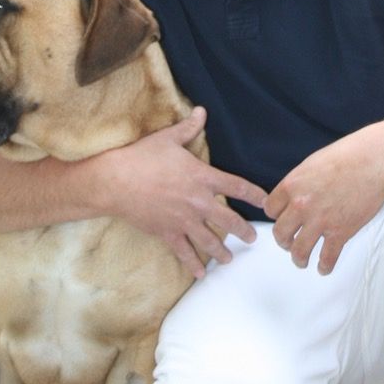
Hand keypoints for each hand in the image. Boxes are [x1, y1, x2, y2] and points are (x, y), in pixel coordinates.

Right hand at [92, 107, 266, 279]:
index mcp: (202, 177)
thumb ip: (189, 127)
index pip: (236, 186)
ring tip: (229, 259)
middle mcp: (198, 201)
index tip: (266, 201)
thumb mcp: (168, 138)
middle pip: (228, 219)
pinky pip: (184, 252)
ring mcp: (183, 220)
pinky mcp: (167, 233)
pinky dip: (193, 264)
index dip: (254, 194)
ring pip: (209, 240)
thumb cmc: (142, 157)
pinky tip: (200, 273)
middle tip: (253, 238)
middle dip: (243, 230)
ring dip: (221, 251)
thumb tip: (201, 110)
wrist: (116, 181)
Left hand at [265, 131, 383, 275]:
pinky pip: (327, 258)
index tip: (282, 220)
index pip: (270, 209)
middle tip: (289, 243)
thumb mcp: (313, 163)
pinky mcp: (340, 232)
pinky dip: (324, 267)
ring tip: (302, 260)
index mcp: (292, 185)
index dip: (276, 216)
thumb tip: (295, 195)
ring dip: (299, 259)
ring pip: (299, 251)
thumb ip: (300, 182)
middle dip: (284, 240)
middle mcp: (301, 205)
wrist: (374, 160)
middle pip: (280, 233)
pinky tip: (324, 267)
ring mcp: (320, 221)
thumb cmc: (348, 155)